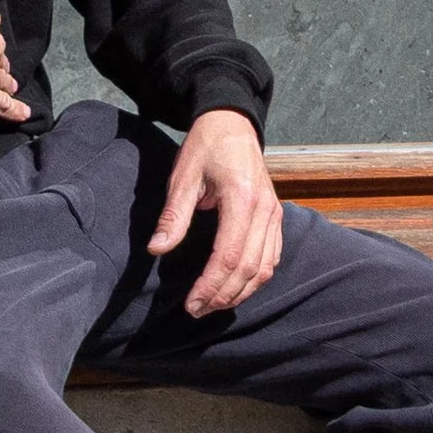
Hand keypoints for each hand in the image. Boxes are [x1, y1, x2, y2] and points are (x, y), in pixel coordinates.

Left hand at [148, 110, 281, 316]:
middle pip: (248, 268)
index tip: (191, 303)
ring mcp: (274, 213)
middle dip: (223, 295)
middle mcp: (265, 209)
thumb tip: (156, 249)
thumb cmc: (206, 147)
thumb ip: (173, 215)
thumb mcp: (183, 177)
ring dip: (240, 291)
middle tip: (197, 310)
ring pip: (265, 267)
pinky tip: (235, 287)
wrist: (232, 122)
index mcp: (242, 198)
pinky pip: (272, 256)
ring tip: (214, 305)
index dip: (210, 285)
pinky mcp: (276, 215)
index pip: (229, 255)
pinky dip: (256, 278)